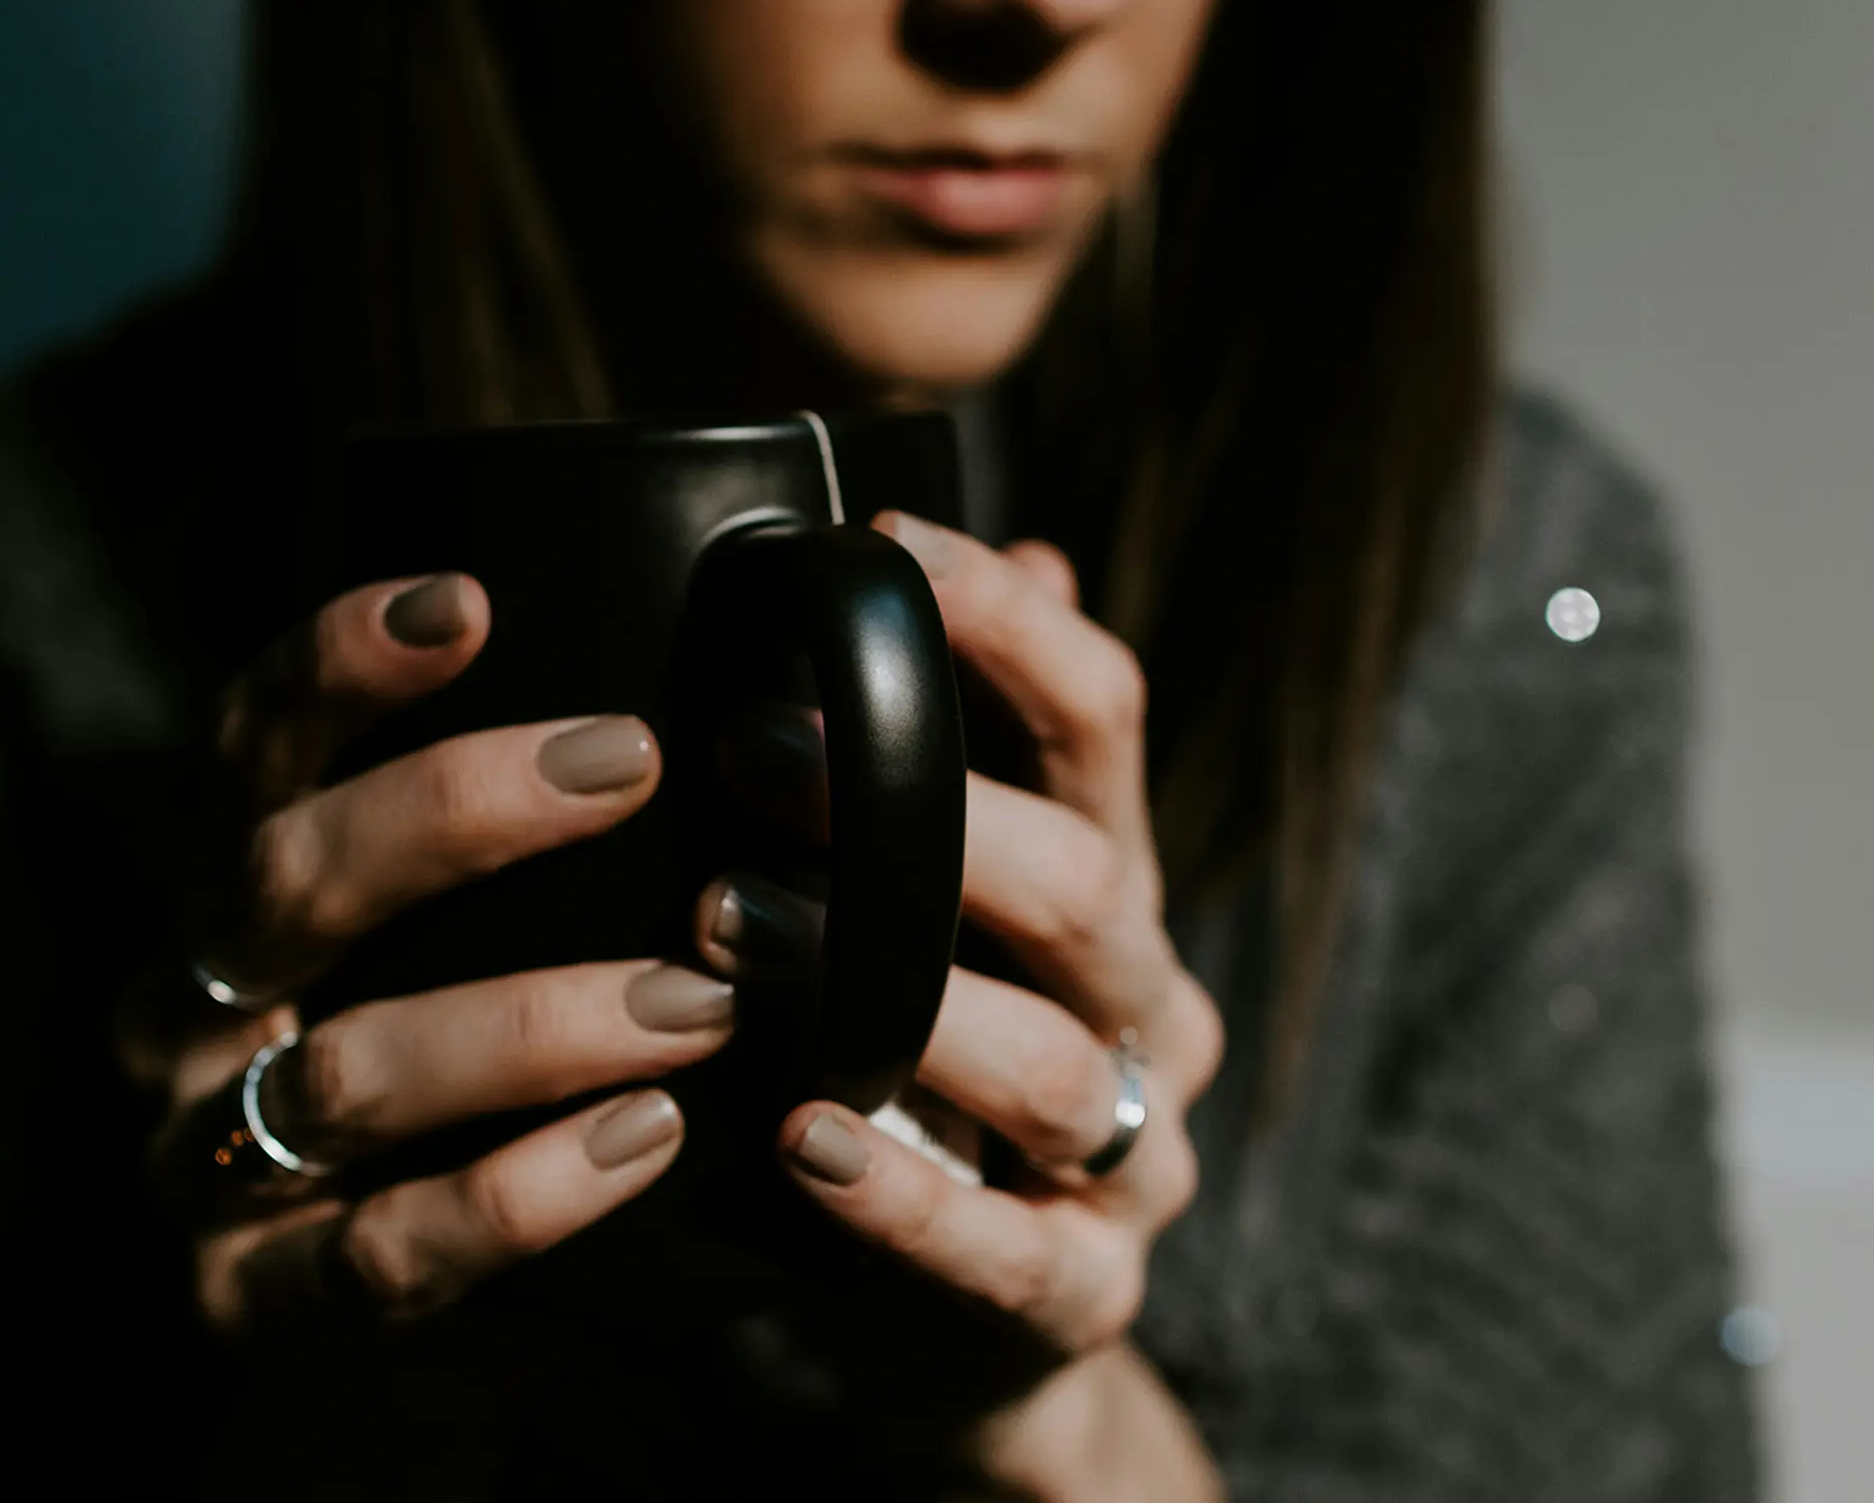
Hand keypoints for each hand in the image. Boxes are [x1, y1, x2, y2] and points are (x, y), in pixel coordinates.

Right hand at [113, 573, 731, 1337]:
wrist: (399, 1323)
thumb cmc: (481, 1078)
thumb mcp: (503, 936)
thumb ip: (598, 832)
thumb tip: (828, 670)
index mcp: (239, 888)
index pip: (253, 743)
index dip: (338, 662)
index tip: (470, 599)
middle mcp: (189, 1004)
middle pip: (283, 878)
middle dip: (456, 808)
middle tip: (632, 760)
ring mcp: (203, 1160)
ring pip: (343, 1070)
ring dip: (531, 1022)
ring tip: (699, 998)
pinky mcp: (256, 1299)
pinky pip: (384, 1246)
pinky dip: (521, 1192)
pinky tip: (645, 1139)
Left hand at [703, 513, 1223, 1477]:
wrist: (982, 1333)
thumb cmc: (929, 1074)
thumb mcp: (942, 913)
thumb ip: (951, 754)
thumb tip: (996, 541)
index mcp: (1108, 885)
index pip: (1105, 719)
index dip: (1010, 621)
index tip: (881, 540)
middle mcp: (1144, 1005)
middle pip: (1091, 883)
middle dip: (929, 813)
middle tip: (751, 752)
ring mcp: (1130, 1159)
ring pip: (1053, 1066)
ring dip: (895, 994)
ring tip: (729, 932)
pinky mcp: (1078, 1291)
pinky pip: (1008, 1249)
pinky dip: (906, 1197)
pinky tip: (801, 1136)